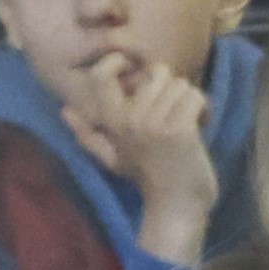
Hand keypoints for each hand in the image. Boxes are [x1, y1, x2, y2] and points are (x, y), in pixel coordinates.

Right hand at [64, 56, 217, 266]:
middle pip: (157, 73)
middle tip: (174, 113)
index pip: (101, 77)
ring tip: (186, 124)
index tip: (137, 72)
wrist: (175, 207)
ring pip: (180, 84)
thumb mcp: (111, 157)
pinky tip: (200, 127)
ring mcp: (154, 123)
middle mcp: (129, 119)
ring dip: (189, 101)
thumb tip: (65, 110)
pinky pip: (195, 97)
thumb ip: (87, 134)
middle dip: (171, 90)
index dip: (118, 62)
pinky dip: (203, 109)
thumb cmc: (146, 180)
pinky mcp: (179, 129)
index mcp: (111, 122)